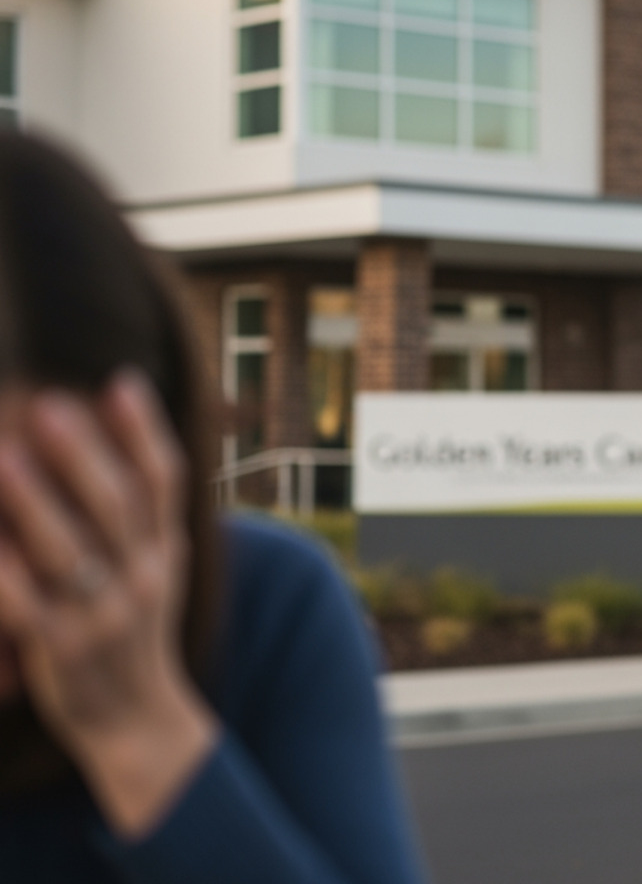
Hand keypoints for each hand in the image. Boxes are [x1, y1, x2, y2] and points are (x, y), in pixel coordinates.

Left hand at [0, 372, 214, 837]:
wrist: (137, 720)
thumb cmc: (133, 629)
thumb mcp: (156, 567)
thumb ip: (141, 513)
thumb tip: (124, 437)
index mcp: (166, 552)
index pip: (166, 483)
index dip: (144, 431)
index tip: (120, 380)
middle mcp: (144, 579)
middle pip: (118, 509)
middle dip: (85, 454)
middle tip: (51, 404)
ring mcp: (104, 617)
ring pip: (70, 553)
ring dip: (35, 503)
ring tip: (3, 456)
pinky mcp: (61, 651)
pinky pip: (28, 607)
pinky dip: (6, 574)